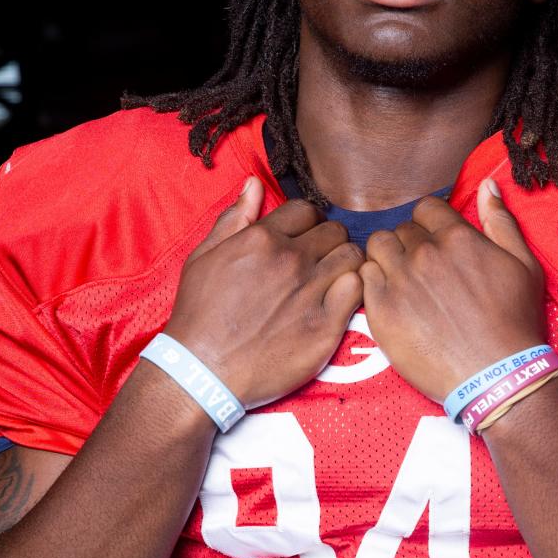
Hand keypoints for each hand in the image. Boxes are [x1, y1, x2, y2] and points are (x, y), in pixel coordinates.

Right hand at [164, 177, 365, 407]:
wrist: (203, 371)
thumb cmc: (198, 315)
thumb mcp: (203, 257)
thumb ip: (233, 219)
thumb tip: (253, 185)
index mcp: (262, 239)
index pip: (306, 210)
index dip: (306, 223)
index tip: (301, 240)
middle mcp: (290, 260)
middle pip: (334, 231)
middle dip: (328, 242)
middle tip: (318, 263)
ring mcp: (311, 292)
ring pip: (352, 257)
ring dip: (345, 264)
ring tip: (331, 280)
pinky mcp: (326, 325)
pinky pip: (358, 289)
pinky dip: (353, 290)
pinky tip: (338, 300)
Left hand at [360, 178, 547, 405]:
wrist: (497, 376)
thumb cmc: (516, 323)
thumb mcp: (524, 265)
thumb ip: (500, 221)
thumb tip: (487, 185)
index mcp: (457, 238)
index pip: (425, 208)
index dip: (430, 224)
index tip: (435, 244)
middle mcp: (423, 254)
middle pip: (400, 230)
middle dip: (410, 244)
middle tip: (422, 271)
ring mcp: (398, 282)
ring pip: (376, 248)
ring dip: (386, 258)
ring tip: (401, 280)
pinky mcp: (380, 311)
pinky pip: (362, 278)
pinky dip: (372, 283)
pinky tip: (390, 299)